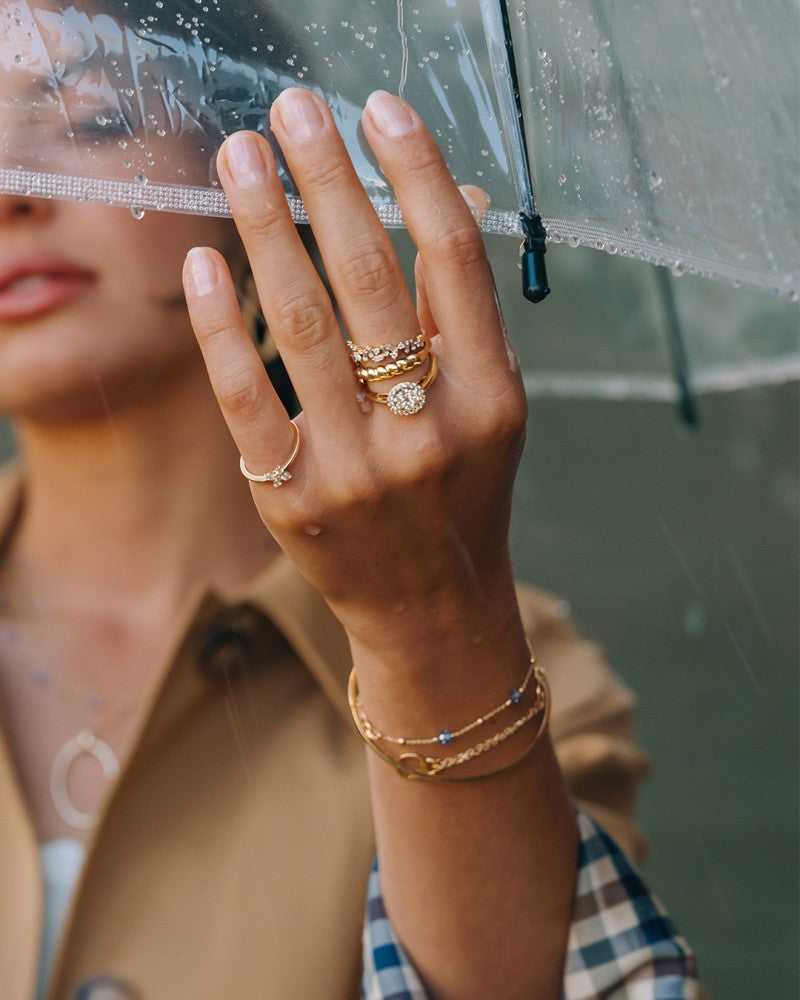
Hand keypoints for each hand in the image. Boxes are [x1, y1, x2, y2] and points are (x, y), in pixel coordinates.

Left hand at [183, 89, 527, 654]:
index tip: (377, 110)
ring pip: (300, 322)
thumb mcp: (491, 406)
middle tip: (293, 110)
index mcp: (490, 396)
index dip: (415, 170)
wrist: (432, 603)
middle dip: (327, 178)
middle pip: (370, 275)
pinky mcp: (292, 497)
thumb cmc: (462, 488)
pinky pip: (245, 396)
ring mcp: (357, 469)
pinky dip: (219, 325)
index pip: (454, 257)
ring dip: (265, 225)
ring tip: (241, 159)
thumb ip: (462, 314)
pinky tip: (205, 263)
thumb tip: (439, 198)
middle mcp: (428, 429)